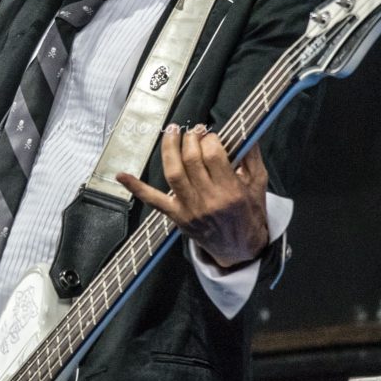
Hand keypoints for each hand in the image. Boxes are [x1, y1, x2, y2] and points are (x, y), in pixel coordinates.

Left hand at [117, 125, 268, 267]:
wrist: (240, 249)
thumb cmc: (249, 213)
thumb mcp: (258, 185)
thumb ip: (252, 157)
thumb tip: (246, 131)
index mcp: (231, 191)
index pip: (214, 154)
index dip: (210, 138)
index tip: (212, 136)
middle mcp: (209, 200)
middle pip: (192, 160)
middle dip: (190, 139)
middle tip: (194, 131)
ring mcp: (190, 209)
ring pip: (173, 172)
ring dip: (169, 148)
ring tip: (172, 132)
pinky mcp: (176, 216)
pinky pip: (153, 200)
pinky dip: (136, 188)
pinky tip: (122, 175)